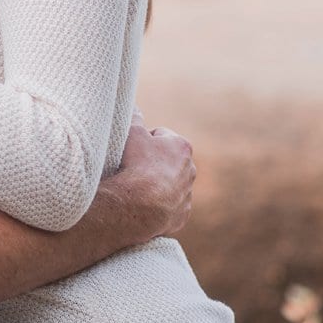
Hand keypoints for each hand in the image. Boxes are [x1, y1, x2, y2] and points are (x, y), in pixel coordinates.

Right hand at [105, 119, 194, 243]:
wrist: (142, 205)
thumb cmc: (137, 164)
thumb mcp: (131, 133)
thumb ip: (134, 117)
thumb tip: (133, 105)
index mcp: (181, 147)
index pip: (160, 135)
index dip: (143, 139)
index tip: (132, 147)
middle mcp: (190, 170)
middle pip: (167, 161)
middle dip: (152, 162)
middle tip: (132, 166)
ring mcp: (187, 195)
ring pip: (169, 185)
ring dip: (156, 184)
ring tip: (136, 187)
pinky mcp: (182, 216)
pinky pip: (169, 207)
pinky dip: (158, 206)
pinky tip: (143, 205)